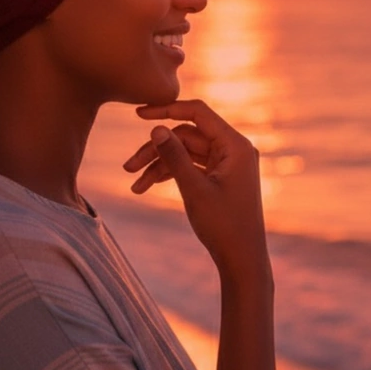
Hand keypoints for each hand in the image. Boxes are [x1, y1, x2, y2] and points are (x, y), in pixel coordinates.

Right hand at [123, 99, 269, 276]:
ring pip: (185, 152)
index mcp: (235, 145)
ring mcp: (226, 164)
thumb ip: (174, 156)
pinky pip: (190, 166)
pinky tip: (146, 186)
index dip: (166, 109)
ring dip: (159, 165)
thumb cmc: (224, 226)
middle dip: (156, 149)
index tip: (138, 113)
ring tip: (133, 184)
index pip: (198, 112)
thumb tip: (156, 128)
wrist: (242, 260)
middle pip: (187, 135)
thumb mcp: (194, 189)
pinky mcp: (219, 177)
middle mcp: (233, 149)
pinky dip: (170, 174)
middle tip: (128, 167)